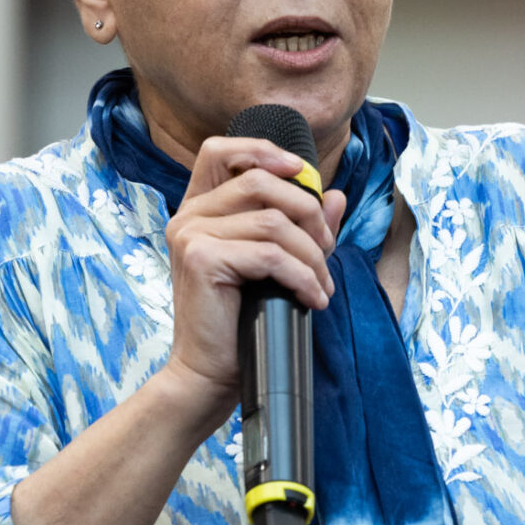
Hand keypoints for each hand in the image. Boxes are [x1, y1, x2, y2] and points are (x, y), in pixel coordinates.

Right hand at [164, 137, 347, 413]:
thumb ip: (300, 227)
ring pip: (273, 222)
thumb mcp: (274, 266)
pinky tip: (313, 299)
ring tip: (321, 285)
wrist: (208, 373)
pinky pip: (270, 254)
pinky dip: (303, 276)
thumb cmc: (239, 322)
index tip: (303, 173)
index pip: (220, 151)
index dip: (264, 151)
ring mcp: (190, 234)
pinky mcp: (201, 259)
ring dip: (312, 255)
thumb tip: (335, 196)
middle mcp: (188, 215)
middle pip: (259, 182)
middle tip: (326, 250)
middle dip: (307, 212)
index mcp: (198, 209)